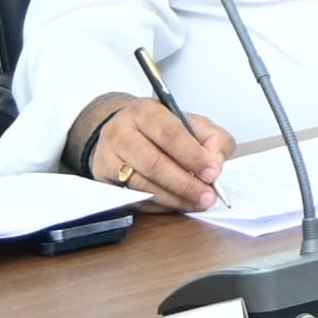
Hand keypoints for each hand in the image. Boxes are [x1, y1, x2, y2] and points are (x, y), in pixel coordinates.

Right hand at [72, 92, 237, 211]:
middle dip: (185, 184)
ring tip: (196, 203)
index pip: (170, 134)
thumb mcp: (192, 123)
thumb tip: (214, 163)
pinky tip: (176, 204)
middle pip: (153, 163)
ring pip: (142, 185)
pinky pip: (133, 199)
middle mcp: (120, 132)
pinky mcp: (102, 180)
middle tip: (207, 196)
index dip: (193, 156)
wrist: (124, 132)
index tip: (213, 173)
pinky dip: (159, 205)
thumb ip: (213, 138)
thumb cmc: (162, 129)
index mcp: (144, 111)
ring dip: (174, 198)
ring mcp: (107, 157)